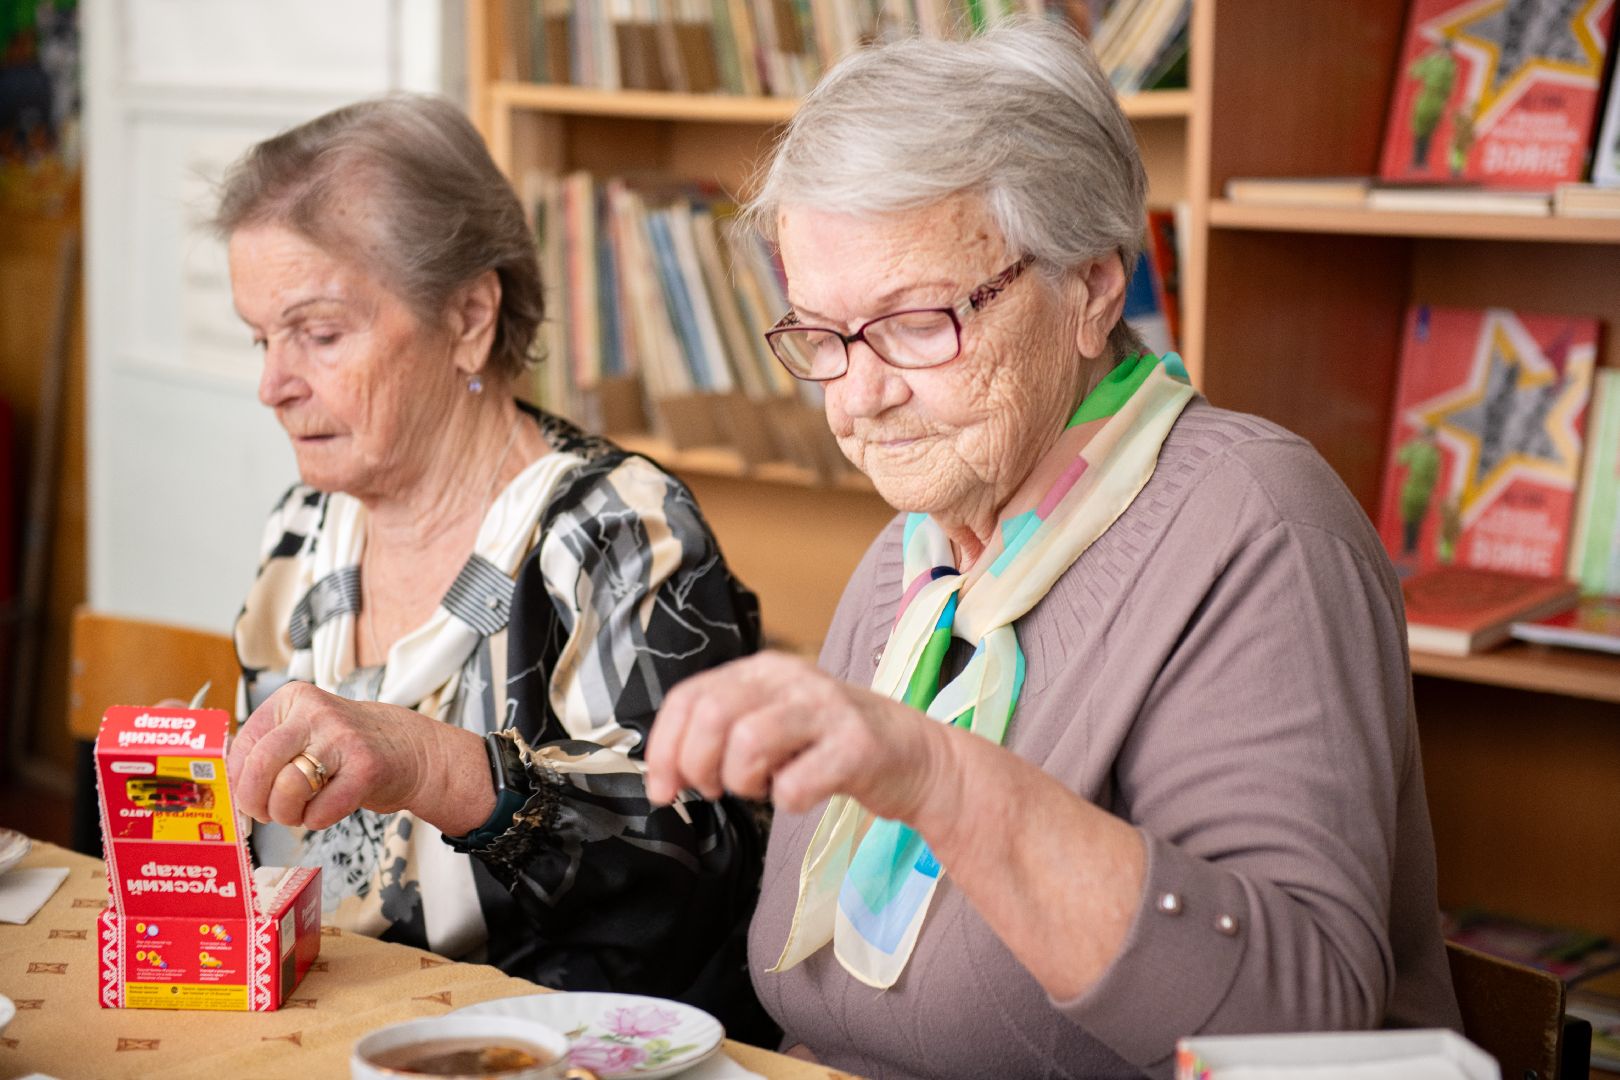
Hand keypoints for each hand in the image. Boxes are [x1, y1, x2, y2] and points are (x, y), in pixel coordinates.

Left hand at [226, 682, 455, 829]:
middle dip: (256, 801)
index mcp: (293, 699)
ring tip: (299, 812)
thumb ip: (266, 751)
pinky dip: (316, 820)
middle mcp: (316, 712)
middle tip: (266, 814)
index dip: (239, 782)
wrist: (409, 749)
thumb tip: (227, 788)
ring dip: (287, 814)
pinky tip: (326, 810)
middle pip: (260, 765)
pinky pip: (321, 810)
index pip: (244, 745)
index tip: (247, 798)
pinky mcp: (366, 767)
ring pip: (287, 787)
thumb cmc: (346, 748)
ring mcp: (343, 738)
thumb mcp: (304, 732)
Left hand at [644, 651, 957, 821]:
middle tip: (716, 790)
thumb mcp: (773, 724)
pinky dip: (788, 801)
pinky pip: (797, 782)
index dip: (664, 748)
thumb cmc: (831, 747)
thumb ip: (721, 735)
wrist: (917, 758)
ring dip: (743, 781)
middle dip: (699, 765)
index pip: (690, 696)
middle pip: (713, 716)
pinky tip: (802, 795)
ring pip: (749, 741)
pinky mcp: (858, 746)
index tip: (663, 790)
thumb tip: (664, 776)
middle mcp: (794, 678)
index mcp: (763, 669)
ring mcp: (828, 708)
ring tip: (762, 788)